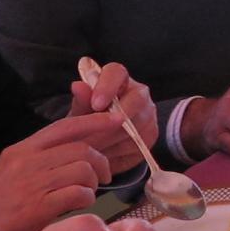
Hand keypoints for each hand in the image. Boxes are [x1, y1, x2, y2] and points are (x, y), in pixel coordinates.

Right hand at [0, 113, 120, 230]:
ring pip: (83, 170)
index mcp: (23, 149)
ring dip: (93, 182)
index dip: (94, 121)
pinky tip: (80, 203)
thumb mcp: (12, 166)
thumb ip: (41, 155)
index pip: (64, 127)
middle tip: (103, 175)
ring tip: (87, 192)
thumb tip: (75, 146)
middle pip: (80, 149)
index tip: (116, 121)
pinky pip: (78, 194)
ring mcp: (34, 183)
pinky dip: (87, 198)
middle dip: (100, 161)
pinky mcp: (40, 207)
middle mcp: (29, 161)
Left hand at [69, 60, 157, 174]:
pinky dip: (118, 153)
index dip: (107, 87)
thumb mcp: (80, 110)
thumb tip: (77, 85)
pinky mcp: (152, 135)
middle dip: (110, 123)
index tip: (96, 105)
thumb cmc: (87, 118)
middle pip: (134, 102)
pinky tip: (101, 158)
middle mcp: (139, 93)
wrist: (99, 139)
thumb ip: (81, 100)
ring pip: (135, 127)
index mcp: (118, 78)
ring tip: (89, 151)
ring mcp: (148, 114)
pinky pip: (137, 145)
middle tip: (89, 138)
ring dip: (111, 141)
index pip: (116, 73)